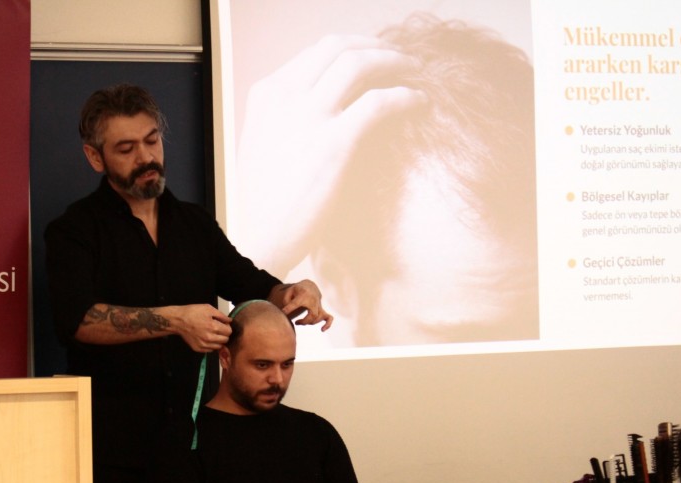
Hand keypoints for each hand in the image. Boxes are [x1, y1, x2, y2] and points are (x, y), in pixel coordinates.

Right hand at [169, 304, 232, 351]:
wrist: (178, 320)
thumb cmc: (192, 312)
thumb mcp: (208, 308)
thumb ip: (221, 316)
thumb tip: (229, 321)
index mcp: (213, 327)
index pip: (229, 332)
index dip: (227, 327)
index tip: (223, 325)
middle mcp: (209, 338)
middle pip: (225, 340)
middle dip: (224, 334)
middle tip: (218, 329)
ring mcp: (203, 345)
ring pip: (219, 346)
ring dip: (218, 341)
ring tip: (212, 334)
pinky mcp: (198, 348)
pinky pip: (210, 350)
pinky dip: (211, 345)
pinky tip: (206, 338)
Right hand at [235, 34, 429, 275]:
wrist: (261, 238)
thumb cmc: (267, 202)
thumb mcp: (265, 144)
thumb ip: (289, 116)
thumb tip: (328, 103)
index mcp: (267, 94)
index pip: (316, 52)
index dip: (354, 48)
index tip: (375, 58)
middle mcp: (285, 96)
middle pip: (339, 47)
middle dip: (376, 47)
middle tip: (401, 60)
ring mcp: (309, 116)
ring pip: (360, 63)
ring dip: (395, 63)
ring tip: (416, 74)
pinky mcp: (335, 142)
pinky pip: (380, 101)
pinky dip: (405, 96)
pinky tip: (419, 103)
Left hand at [271, 280, 333, 330]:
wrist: (309, 286)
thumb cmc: (298, 290)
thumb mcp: (290, 291)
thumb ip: (286, 300)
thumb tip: (286, 312)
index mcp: (303, 295)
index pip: (296, 303)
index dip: (289, 309)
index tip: (284, 313)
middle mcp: (313, 300)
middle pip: (312, 315)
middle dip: (304, 321)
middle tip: (296, 322)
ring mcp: (319, 306)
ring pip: (319, 317)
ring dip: (310, 323)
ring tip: (300, 322)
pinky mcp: (322, 310)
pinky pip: (329, 318)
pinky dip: (328, 324)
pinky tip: (322, 330)